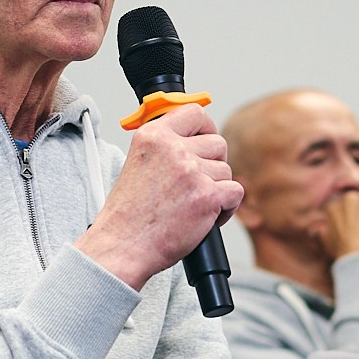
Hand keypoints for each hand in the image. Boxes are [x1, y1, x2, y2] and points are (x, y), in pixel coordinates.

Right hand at [77, 103, 243, 290]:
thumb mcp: (136, 164)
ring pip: (226, 170)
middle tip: (199, 183)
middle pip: (218, 143)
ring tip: (193, 205)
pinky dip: (227, 208)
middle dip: (214, 164)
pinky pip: (235, 192)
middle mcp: (172, 148)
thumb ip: (163, 148)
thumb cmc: (128, 214)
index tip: (205, 139)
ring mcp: (191, 171)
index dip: (205, 127)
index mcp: (153, 136)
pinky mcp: (207, 195)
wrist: (123, 245)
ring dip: (217, 189)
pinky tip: (206, 217)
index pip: (194, 113)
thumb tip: (193, 141)